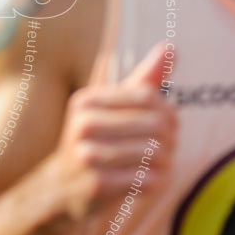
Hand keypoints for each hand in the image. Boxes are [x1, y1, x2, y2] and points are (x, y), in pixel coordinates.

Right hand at [50, 43, 176, 220]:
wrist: (63, 187)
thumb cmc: (95, 141)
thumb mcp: (112, 107)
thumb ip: (143, 78)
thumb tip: (170, 47)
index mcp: (85, 101)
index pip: (149, 97)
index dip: (169, 111)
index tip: (169, 124)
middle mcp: (82, 125)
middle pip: (155, 125)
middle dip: (171, 139)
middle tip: (167, 147)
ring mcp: (87, 156)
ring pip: (155, 153)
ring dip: (166, 162)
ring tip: (159, 164)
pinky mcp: (97, 185)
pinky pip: (148, 179)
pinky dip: (157, 181)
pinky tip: (149, 180)